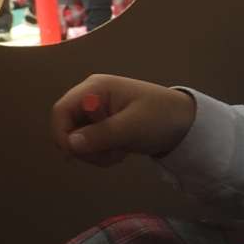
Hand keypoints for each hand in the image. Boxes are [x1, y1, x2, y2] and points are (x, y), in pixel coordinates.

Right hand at [51, 75, 196, 167]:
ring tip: (121, 151)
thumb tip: (71, 144)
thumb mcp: (132, 125)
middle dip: (86, 147)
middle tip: (112, 153)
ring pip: (78, 141)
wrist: (183, 122)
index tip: (71, 155)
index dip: (61, 133)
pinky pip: (90, 146)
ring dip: (96, 154)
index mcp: (96, 88)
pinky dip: (102, 154)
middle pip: (68, 127)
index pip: (62, 109)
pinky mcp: (103, 128)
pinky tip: (122, 150)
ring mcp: (96, 114)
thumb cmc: (160, 115)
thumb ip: (102, 134)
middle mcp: (91, 98)